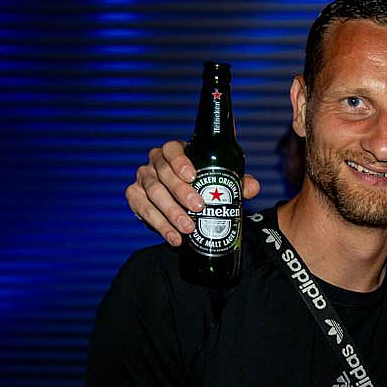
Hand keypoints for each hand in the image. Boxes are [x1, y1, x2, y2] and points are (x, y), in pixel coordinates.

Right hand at [127, 140, 261, 245]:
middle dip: (180, 191)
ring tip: (188, 229)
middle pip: (163, 173)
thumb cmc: (203, 186)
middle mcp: (155, 163)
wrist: (183, 203)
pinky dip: (159, 225)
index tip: (193, 176)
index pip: (172, 149)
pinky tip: (174, 237)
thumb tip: (252, 187)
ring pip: (153, 193)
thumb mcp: (221, 182)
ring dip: (170, 212)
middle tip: (198, 208)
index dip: (180, 161)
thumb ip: (237, 183)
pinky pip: (142, 209)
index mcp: (174, 152)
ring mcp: (143, 179)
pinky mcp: (134, 196)